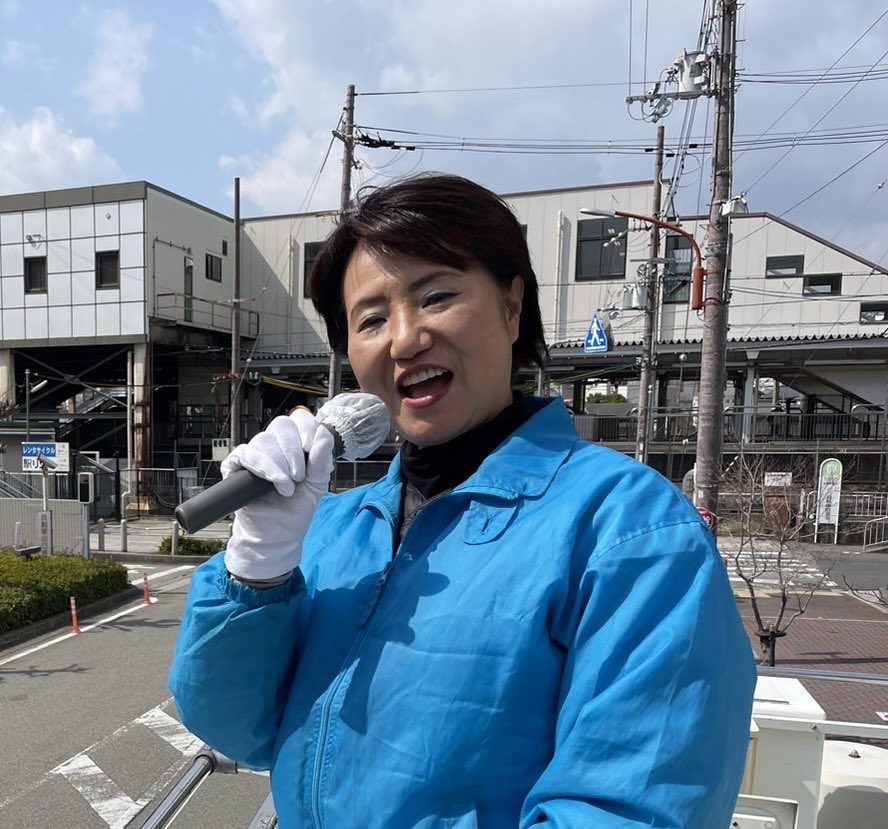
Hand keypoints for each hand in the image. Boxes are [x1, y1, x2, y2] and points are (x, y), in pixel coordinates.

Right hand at [221, 408, 334, 580]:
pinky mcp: (236, 466)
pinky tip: (274, 483)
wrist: (277, 535)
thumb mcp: (317, 485)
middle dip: (293, 449)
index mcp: (295, 445)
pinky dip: (264, 467)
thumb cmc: (296, 510)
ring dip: (280, 465)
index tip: (310, 446)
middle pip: (281, 425)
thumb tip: (324, 433)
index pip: (298, 419)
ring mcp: (255, 455)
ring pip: (264, 440)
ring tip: (288, 488)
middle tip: (300, 475)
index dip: (305, 426)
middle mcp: (274, 446)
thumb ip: (322, 461)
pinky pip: (246, 454)